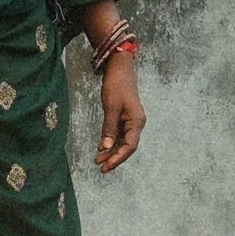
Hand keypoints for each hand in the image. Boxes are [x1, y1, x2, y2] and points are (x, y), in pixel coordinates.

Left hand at [94, 53, 144, 171]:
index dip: (118, 158)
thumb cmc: (116, 85)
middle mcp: (135, 123)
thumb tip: (105, 147)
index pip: (130, 146)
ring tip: (97, 160)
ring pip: (121, 141)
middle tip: (100, 168)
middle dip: (114, 158)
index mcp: (137, 121)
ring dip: (110, 151)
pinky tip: (101, 148)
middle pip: (126, 146)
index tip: (107, 166)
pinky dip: (110, 142)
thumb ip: (109, 128)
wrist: (119, 68)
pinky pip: (118, 134)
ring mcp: (130, 121)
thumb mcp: (111, 107)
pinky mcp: (123, 117)